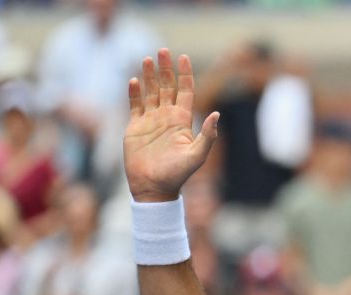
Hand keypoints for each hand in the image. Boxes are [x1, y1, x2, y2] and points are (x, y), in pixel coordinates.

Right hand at [124, 50, 219, 203]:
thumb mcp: (196, 155)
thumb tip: (216, 115)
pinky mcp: (135, 127)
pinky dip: (134, 93)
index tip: (184, 57)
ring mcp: (151, 121)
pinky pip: (134, 105)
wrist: (153, 187)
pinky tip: (134, 80)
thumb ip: (207, 136)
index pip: (185, 91)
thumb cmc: (177, 174)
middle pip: (167, 87)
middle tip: (163, 50)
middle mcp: (167, 117)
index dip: (185, 74)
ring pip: (150, 92)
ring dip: (149, 75)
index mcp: (182, 120)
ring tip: (147, 59)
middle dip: (166, 68)